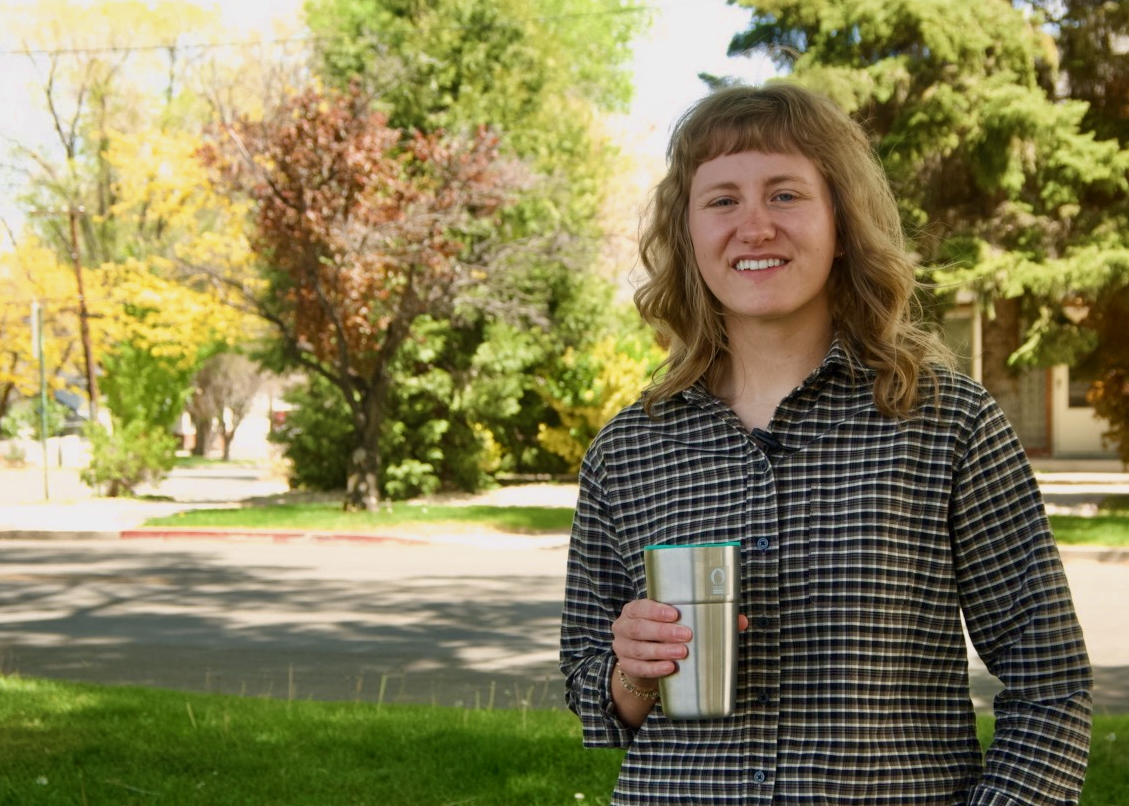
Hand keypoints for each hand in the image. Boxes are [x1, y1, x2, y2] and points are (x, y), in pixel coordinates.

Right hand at [612, 599, 750, 682]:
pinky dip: (655, 668)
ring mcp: (622, 648)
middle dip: (663, 632)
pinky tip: (670, 668)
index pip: (641, 606)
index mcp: (635, 610)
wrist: (644, 662)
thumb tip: (740, 621)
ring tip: (682, 653)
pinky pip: (639, 668)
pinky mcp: (626, 667)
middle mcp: (624, 626)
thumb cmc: (664, 635)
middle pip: (639, 628)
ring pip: (639, 649)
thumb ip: (706, 618)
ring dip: (661, 651)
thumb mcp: (677, 623)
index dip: (656, 610)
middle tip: (686, 636)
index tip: (675, 614)